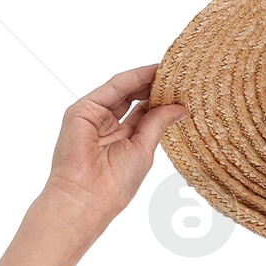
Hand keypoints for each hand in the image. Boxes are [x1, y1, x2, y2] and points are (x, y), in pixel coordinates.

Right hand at [43, 66, 185, 224]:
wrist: (87, 195)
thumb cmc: (114, 184)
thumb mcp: (144, 149)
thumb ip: (157, 124)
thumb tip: (179, 108)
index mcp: (123, 141)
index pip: (143, 113)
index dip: (161, 101)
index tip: (181, 90)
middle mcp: (108, 127)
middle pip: (133, 99)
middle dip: (154, 87)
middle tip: (178, 75)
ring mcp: (94, 116)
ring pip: (124, 90)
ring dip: (146, 79)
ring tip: (170, 70)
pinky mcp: (83, 109)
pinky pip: (113, 88)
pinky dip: (132, 78)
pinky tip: (151, 71)